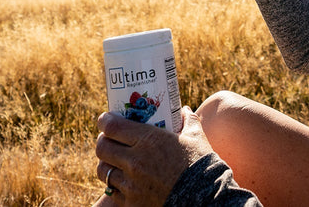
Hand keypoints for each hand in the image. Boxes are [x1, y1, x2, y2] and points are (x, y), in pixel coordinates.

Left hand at [93, 107, 213, 205]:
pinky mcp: (132, 204)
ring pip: (103, 171)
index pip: (112, 126)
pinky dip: (115, 185)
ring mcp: (131, 184)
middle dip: (103, 141)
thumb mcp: (196, 138)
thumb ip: (189, 121)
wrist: (206, 199)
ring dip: (106, 163)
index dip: (104, 121)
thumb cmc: (201, 165)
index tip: (105, 119)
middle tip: (108, 139)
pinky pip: (112, 192)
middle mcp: (135, 161)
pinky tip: (122, 181)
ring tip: (113, 161)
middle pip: (102, 147)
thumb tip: (185, 110)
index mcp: (149, 140)